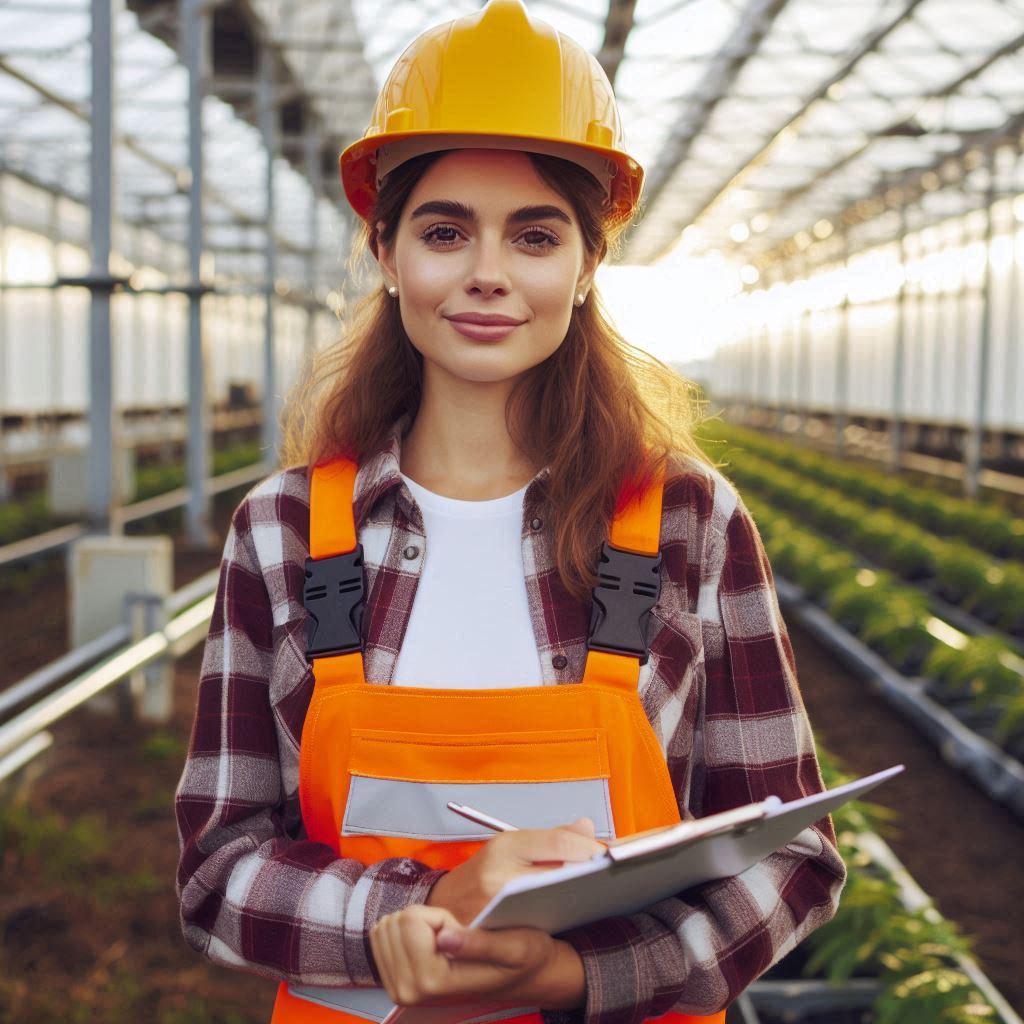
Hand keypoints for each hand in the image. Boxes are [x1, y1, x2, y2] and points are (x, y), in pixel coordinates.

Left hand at [370, 903, 561, 1007]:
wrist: (520, 978)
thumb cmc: (522, 957)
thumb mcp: (514, 947)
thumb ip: (479, 944)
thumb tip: (443, 937)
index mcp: (435, 983)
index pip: (410, 922)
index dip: (439, 915)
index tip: (461, 930)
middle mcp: (411, 992)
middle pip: (396, 923)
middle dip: (427, 919)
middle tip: (455, 936)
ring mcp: (399, 990)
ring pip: (386, 927)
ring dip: (417, 925)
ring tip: (446, 941)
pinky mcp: (393, 982)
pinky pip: (381, 937)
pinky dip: (405, 931)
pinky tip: (430, 944)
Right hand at [426, 817, 603, 925]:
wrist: (444, 908)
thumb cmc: (484, 873)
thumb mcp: (514, 845)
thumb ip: (553, 836)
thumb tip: (587, 826)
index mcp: (505, 846)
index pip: (560, 842)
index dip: (590, 847)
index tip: (607, 854)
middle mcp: (500, 876)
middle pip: (562, 871)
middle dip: (591, 872)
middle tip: (610, 873)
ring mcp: (500, 909)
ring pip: (557, 899)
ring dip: (581, 892)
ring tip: (597, 888)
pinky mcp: (502, 936)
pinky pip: (545, 923)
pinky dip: (565, 912)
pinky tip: (578, 908)